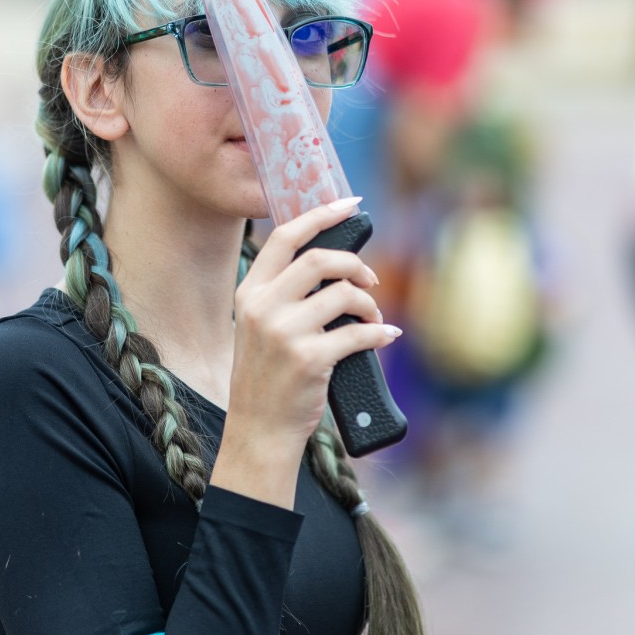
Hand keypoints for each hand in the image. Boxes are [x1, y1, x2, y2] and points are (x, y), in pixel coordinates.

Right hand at [226, 197, 400, 456]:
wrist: (259, 429)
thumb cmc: (267, 378)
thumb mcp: (261, 328)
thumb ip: (285, 295)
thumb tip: (337, 265)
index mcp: (249, 293)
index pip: (285, 237)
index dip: (321, 215)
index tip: (350, 204)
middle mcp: (262, 308)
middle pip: (319, 260)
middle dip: (354, 265)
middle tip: (370, 281)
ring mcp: (284, 333)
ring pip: (343, 295)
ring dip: (369, 304)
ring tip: (373, 317)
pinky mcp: (309, 359)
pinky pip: (358, 334)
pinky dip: (379, 333)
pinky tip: (385, 336)